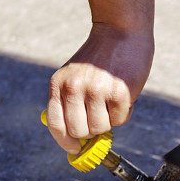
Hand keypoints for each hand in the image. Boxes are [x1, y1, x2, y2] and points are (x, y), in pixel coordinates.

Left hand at [46, 23, 153, 153]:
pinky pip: (120, 120)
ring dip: (108, 121)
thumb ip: (70, 101)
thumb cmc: (100, 58)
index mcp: (59, 84)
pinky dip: (123, 113)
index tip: (75, 148)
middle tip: (99, 119)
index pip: (56, 124)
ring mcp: (96, 91)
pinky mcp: (118, 93)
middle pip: (79, 131)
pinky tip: (122, 94)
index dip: (65, 141)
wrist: (121, 31)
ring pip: (100, 128)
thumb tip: (76, 137)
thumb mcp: (74, 75)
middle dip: (90, 131)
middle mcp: (74, 88)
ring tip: (111, 102)